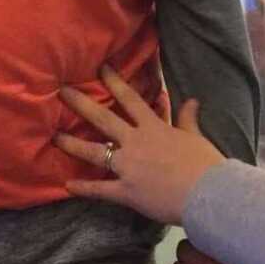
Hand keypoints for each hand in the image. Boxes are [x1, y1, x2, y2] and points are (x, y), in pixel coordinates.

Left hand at [54, 64, 225, 223]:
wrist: (210, 195)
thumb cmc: (206, 164)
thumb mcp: (196, 137)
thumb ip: (187, 119)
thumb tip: (192, 100)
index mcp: (153, 128)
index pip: (130, 99)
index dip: (114, 82)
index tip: (101, 68)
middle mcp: (136, 143)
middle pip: (103, 119)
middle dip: (81, 104)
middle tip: (63, 92)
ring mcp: (129, 167)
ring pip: (95, 152)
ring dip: (73, 145)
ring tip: (54, 138)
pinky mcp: (127, 191)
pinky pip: (101, 190)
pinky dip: (84, 189)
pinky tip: (67, 187)